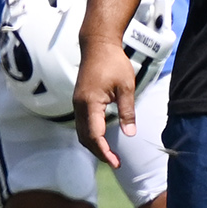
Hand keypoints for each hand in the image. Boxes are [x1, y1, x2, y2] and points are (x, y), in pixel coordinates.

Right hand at [71, 35, 137, 167]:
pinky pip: (81, 124)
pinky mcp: (79, 101)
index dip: (104, 151)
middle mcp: (79, 105)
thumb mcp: (126, 87)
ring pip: (81, 132)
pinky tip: (102, 139)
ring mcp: (77, 103)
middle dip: (99, 152)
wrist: (97, 44)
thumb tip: (129, 134)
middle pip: (85, 137)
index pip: (94, 135)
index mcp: (90, 103)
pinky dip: (90, 135)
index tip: (115, 162)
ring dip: (94, 145)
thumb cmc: (114, 62)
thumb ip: (127, 111)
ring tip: (109, 154)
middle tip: (115, 162)